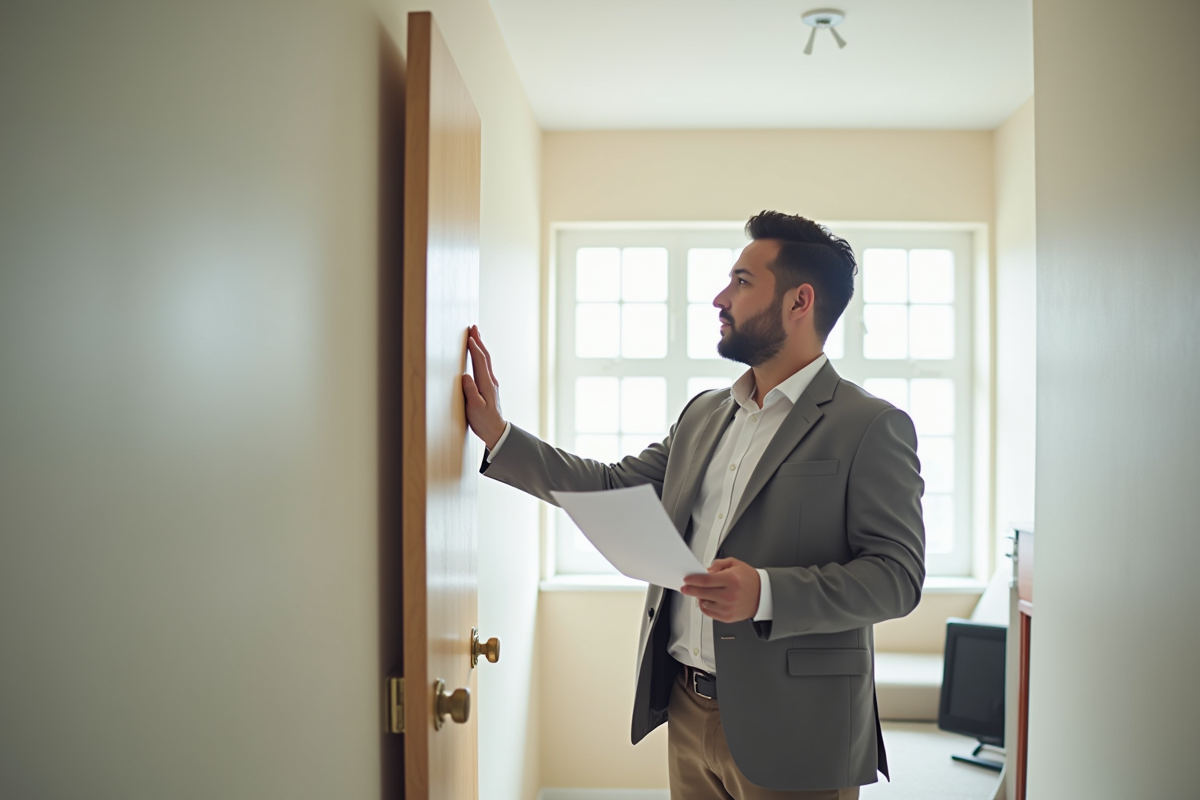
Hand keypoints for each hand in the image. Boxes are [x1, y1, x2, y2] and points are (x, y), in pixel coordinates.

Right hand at [462, 325, 506, 449]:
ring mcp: (491, 383)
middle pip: (485, 356)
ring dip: (480, 346)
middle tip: (473, 327)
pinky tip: (478, 354)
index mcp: (487, 384)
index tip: (469, 337)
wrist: (496, 431)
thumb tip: (466, 376)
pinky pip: (485, 366)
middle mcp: (491, 381)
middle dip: (479, 341)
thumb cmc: (484, 421)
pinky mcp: (489, 386)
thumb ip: (471, 392)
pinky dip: (480, 355)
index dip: (474, 348)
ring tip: (475, 335)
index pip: (480, 361)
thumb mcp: (475, 409)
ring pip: (486, 360)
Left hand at [680, 558, 760, 622]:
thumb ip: (718, 564)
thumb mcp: (736, 564)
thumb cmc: (750, 580)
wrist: (763, 596)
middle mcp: (730, 595)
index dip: (693, 580)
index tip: (687, 580)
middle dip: (690, 589)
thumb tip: (706, 570)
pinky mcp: (727, 617)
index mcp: (732, 580)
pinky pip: (709, 612)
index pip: (706, 580)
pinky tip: (707, 600)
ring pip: (704, 603)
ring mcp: (728, 608)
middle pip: (702, 592)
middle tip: (685, 587)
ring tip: (702, 592)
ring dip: (699, 597)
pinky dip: (705, 606)